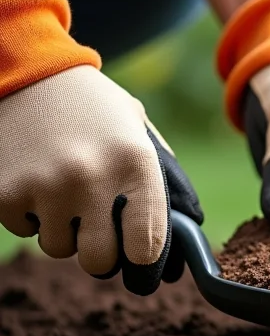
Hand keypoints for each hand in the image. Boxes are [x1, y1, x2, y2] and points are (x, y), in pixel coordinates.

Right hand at [0, 65, 202, 294]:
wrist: (27, 71)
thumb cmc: (95, 108)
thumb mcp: (139, 131)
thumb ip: (162, 179)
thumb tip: (186, 229)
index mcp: (135, 165)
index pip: (146, 246)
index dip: (144, 263)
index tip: (139, 263)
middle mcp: (91, 179)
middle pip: (99, 260)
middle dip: (99, 252)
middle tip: (96, 228)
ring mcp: (44, 187)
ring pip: (58, 247)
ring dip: (62, 229)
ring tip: (63, 190)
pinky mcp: (4, 192)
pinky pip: (23, 229)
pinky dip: (29, 214)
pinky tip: (36, 179)